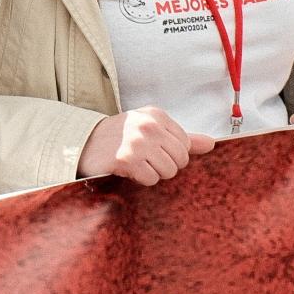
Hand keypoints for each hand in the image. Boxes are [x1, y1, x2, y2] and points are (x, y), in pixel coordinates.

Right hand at [77, 106, 214, 184]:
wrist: (82, 141)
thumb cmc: (119, 136)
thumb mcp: (148, 128)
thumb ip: (181, 136)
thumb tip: (211, 143)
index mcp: (155, 114)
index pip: (186, 145)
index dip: (170, 152)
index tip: (150, 148)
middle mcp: (148, 126)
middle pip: (180, 160)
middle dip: (164, 164)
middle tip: (143, 158)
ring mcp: (137, 142)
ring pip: (168, 171)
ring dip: (152, 173)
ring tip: (135, 163)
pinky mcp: (126, 160)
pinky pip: (151, 179)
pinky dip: (140, 179)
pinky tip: (127, 169)